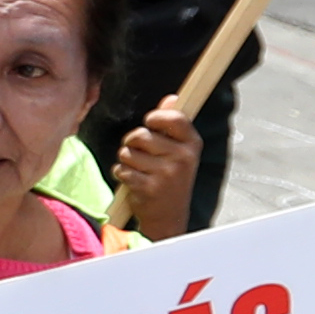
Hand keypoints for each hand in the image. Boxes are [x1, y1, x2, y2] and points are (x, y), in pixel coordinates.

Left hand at [110, 96, 198, 241]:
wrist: (169, 215)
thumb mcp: (179, 151)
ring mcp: (166, 173)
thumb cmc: (171, 178)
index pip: (175, 118)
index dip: (156, 117)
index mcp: (192, 144)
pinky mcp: (149, 187)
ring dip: (126, 160)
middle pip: (141, 134)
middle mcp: (183, 157)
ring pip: (127, 152)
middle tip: (139, 153)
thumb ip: (172, 124)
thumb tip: (171, 98)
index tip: (149, 122)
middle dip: (132, 142)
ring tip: (138, 169)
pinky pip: (121, 169)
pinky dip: (122, 174)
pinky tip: (134, 181)